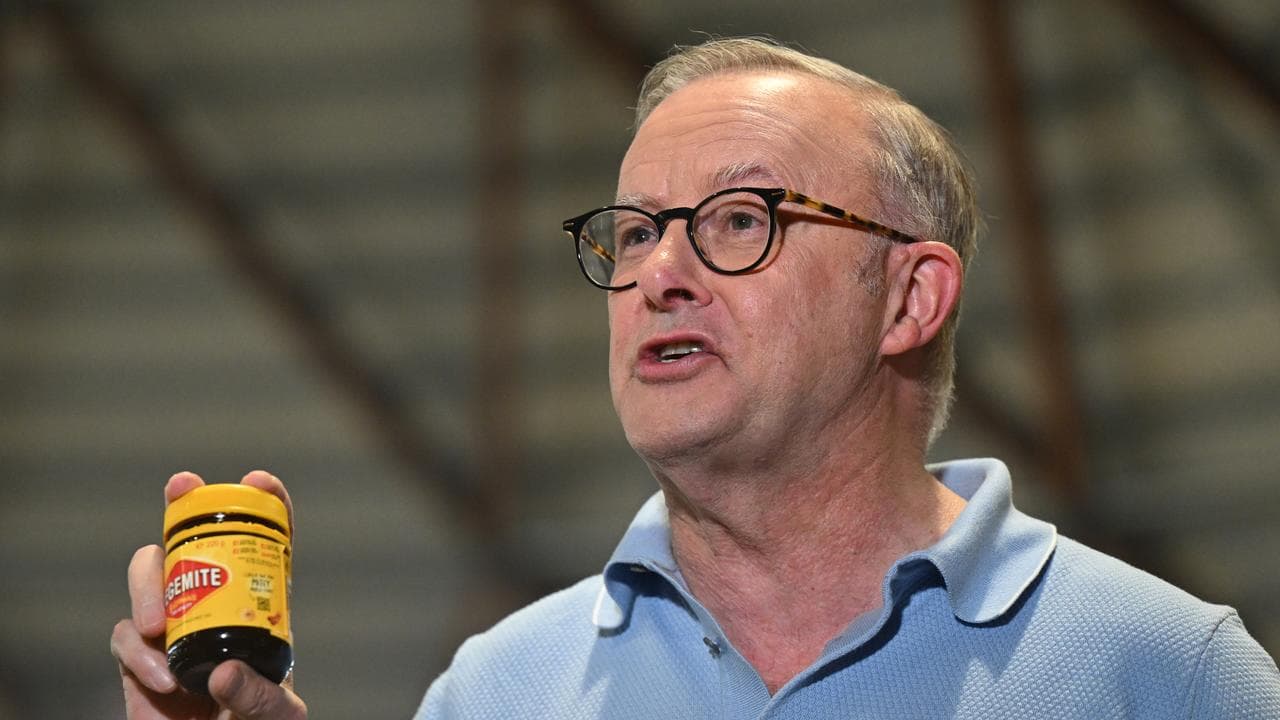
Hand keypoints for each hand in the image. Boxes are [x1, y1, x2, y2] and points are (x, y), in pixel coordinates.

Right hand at [110, 471, 306, 718]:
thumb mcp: (278, 713)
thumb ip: (261, 696)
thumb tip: (223, 674)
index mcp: (258, 605)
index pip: (264, 543)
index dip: (265, 506)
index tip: (258, 481)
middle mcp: (213, 604)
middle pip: (194, 540)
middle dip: (186, 507)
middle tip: (180, 487)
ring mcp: (172, 626)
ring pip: (149, 572)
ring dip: (148, 585)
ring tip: (156, 628)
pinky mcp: (137, 659)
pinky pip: (124, 637)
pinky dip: (136, 654)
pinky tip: (162, 679)